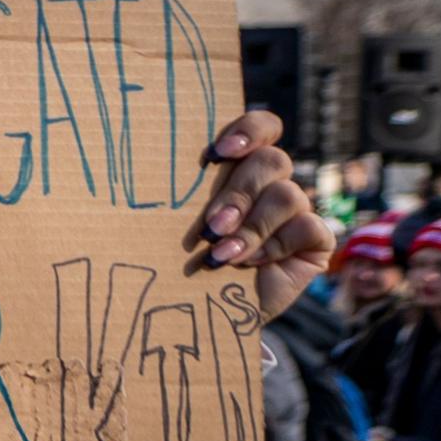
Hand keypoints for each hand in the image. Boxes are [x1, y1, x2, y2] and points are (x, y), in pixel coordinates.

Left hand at [188, 109, 328, 320]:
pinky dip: (275, 246)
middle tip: (210, 227)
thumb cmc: (175, 260)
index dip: (249, 130)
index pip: (262, 127)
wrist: (200, 313)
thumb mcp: (168, 221)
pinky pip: (308, 227)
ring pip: (288, 195)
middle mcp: (270, 183)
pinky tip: (249, 265)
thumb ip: (167, 189)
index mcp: (238, 167)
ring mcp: (295, 210)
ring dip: (251, 227)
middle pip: (271, 161)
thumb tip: (126, 155)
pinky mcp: (314, 240)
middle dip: (237, 195)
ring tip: (220, 255)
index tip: (217, 153)